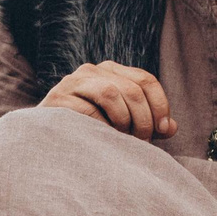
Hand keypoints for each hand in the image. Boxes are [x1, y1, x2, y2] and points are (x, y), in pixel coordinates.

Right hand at [41, 62, 177, 140]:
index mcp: (110, 72)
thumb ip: (147, 124)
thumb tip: (171, 127)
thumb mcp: (122, 127)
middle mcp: (91, 71)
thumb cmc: (89, 134)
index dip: (160, 105)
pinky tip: (100, 140)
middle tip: (141, 141)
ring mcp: (72, 82)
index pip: (145, 80)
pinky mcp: (57, 99)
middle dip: (143, 119)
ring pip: (111, 93)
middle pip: (132, 89)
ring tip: (120, 139)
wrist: (45, 143)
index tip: (163, 130)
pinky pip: (88, 111)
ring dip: (123, 121)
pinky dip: (101, 129)